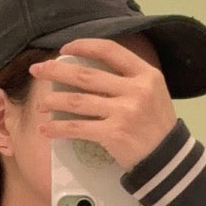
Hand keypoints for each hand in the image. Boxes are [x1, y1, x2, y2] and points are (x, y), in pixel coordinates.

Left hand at [30, 36, 178, 172]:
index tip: (64, 49)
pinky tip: (46, 129)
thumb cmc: (157, 125)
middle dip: (56, 71)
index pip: (109, 50)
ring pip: (77, 101)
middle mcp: (135, 90)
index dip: (83, 45)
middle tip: (37, 70)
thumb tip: (89, 72)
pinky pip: (78, 128)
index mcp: (145, 74)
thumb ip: (128, 79)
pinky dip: (58, 128)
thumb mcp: (152, 92)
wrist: (168, 160)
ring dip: (53, 101)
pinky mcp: (113, 134)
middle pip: (86, 75)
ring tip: (40, 104)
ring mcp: (124, 112)